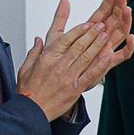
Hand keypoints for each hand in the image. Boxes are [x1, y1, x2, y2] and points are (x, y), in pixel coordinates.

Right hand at [17, 0, 131, 119]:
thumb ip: (34, 52)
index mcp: (48, 58)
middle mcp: (59, 65)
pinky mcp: (75, 89)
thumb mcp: (26, 67)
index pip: (66, 39)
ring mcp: (68, 77)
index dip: (79, 30)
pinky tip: (107, 57)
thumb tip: (38, 39)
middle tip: (101, 25)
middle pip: (79, 46)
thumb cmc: (29, 90)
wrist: (32, 110)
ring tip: (106, 35)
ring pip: (86, 57)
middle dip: (91, 34)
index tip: (87, 24)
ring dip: (97, 45)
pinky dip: (100, 66)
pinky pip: (90, 75)